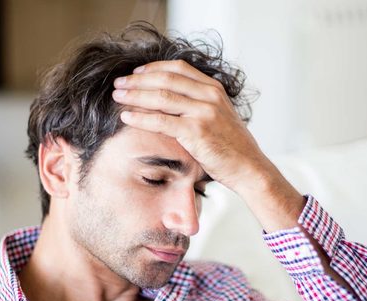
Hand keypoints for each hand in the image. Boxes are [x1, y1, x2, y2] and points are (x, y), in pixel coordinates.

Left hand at [111, 59, 272, 193]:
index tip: (135, 73)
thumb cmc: (231, 146)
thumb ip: (198, 104)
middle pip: (165, 79)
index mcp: (213, 88)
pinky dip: (141, 118)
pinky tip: (127, 117)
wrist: (249, 167)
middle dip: (137, 81)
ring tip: (117, 97)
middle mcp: (209, 96)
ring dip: (135, 96)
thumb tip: (169, 102)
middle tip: (118, 84)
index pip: (178, 68)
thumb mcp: (218, 116)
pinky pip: (162, 121)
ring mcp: (204, 112)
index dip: (152, 68)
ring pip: (161, 97)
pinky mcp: (197, 132)